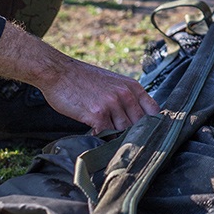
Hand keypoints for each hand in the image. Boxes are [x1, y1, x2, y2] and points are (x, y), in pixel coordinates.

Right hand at [40, 55, 159, 133]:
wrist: (59, 72)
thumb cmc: (83, 79)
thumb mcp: (113, 82)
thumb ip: (126, 98)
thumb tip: (135, 119)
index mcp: (132, 87)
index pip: (154, 111)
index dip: (153, 125)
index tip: (148, 134)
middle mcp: (126, 95)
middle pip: (139, 125)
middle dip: (133, 135)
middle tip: (125, 142)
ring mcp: (112, 104)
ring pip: (124, 132)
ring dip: (116, 138)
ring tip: (107, 138)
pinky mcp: (97, 114)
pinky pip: (106, 135)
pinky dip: (101, 139)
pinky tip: (95, 134)